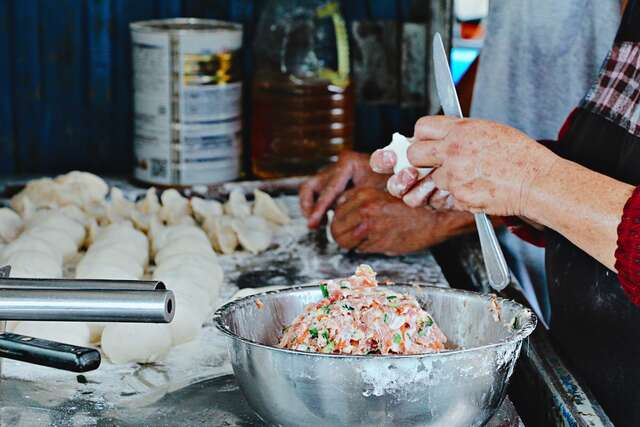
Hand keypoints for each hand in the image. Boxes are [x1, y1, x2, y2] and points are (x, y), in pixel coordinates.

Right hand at [300, 151, 386, 227]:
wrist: (401, 181)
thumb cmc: (394, 185)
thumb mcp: (381, 191)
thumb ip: (363, 198)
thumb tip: (342, 207)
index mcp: (349, 163)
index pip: (328, 188)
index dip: (319, 207)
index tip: (313, 222)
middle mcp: (339, 166)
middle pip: (312, 186)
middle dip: (310, 206)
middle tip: (312, 224)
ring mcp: (335, 175)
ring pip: (310, 190)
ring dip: (310, 208)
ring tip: (317, 225)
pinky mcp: (334, 185)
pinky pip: (317, 196)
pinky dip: (317, 209)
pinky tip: (323, 222)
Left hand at [330, 187, 473, 253]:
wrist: (435, 216)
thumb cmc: (413, 204)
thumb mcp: (384, 191)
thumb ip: (362, 199)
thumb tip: (342, 206)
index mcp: (364, 193)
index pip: (337, 208)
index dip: (340, 217)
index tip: (346, 222)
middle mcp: (364, 208)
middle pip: (335, 225)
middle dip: (340, 232)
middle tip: (348, 236)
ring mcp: (370, 226)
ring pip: (341, 240)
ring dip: (347, 243)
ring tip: (357, 241)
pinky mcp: (378, 242)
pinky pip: (358, 249)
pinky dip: (361, 249)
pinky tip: (372, 244)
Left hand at [370, 116, 557, 215]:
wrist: (537, 181)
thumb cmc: (520, 155)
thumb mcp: (489, 129)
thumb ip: (460, 132)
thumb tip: (440, 136)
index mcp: (461, 129)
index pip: (421, 127)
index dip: (422, 136)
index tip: (428, 143)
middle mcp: (453, 150)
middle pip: (413, 154)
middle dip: (419, 161)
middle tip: (432, 164)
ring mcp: (454, 175)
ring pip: (432, 180)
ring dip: (446, 182)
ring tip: (470, 178)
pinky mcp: (459, 196)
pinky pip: (449, 197)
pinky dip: (460, 196)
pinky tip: (479, 189)